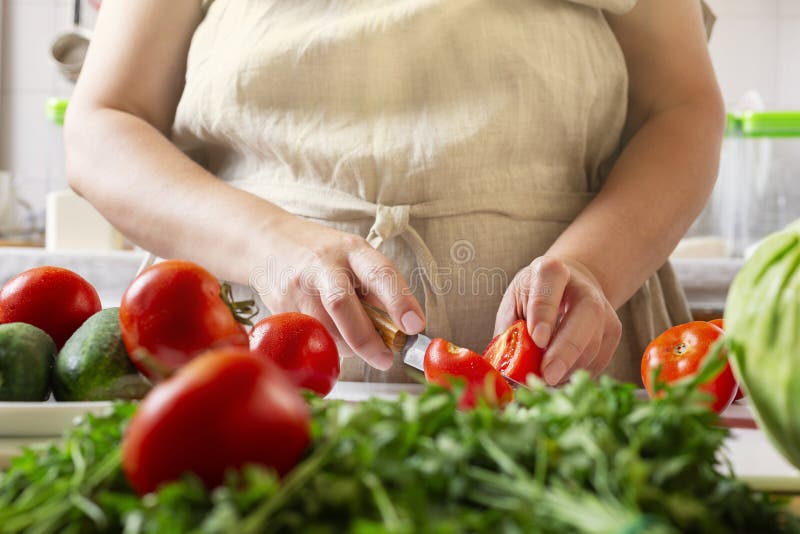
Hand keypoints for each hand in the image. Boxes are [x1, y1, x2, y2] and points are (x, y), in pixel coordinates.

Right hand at [251, 216, 424, 370]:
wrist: (267, 240)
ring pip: (324, 328)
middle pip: (342, 305)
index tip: (415, 326)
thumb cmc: (324, 254)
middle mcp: (323, 265)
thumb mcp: (355, 257)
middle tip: (385, 359)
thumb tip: (405, 328)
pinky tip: (329, 334)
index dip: (399, 301)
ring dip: (347, 345)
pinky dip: (326, 343)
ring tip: (355, 341)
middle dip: (366, 339)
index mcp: (352, 251)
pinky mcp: (280, 306)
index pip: (380, 274)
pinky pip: (309, 335)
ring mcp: (297, 286)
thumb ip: (378, 288)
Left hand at [494, 256, 620, 384]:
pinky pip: (598, 360)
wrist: (570, 285)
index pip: (550, 285)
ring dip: (568, 368)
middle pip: (586, 315)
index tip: (538, 339)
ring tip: (544, 379)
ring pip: (593, 344)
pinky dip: (577, 373)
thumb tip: (507, 368)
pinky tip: (559, 375)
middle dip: (566, 349)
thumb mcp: (514, 303)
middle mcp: (584, 288)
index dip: (545, 312)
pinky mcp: (613, 332)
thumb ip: (511, 330)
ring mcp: (604, 309)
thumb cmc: (533, 296)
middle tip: (548, 375)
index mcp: (550, 271)